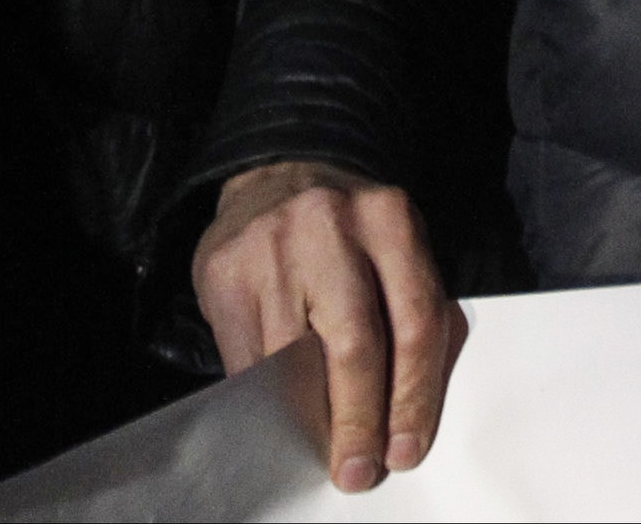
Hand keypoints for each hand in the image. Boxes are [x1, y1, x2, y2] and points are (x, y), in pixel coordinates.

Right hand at [193, 161, 465, 493]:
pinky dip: (266, 393)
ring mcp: (272, 247)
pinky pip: (246, 355)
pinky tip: (280, 409)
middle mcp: (332, 227)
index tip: (405, 448)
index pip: (416, 322)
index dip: (413, 397)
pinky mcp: (224, 270)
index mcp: (390, 221)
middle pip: (355, 345)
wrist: (278, 171)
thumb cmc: (349, 229)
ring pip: (293, 357)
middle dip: (359, 419)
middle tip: (359, 468)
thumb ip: (406, 310)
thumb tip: (407, 412)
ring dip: (309, 415)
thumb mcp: (394, 246)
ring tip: (322, 446)